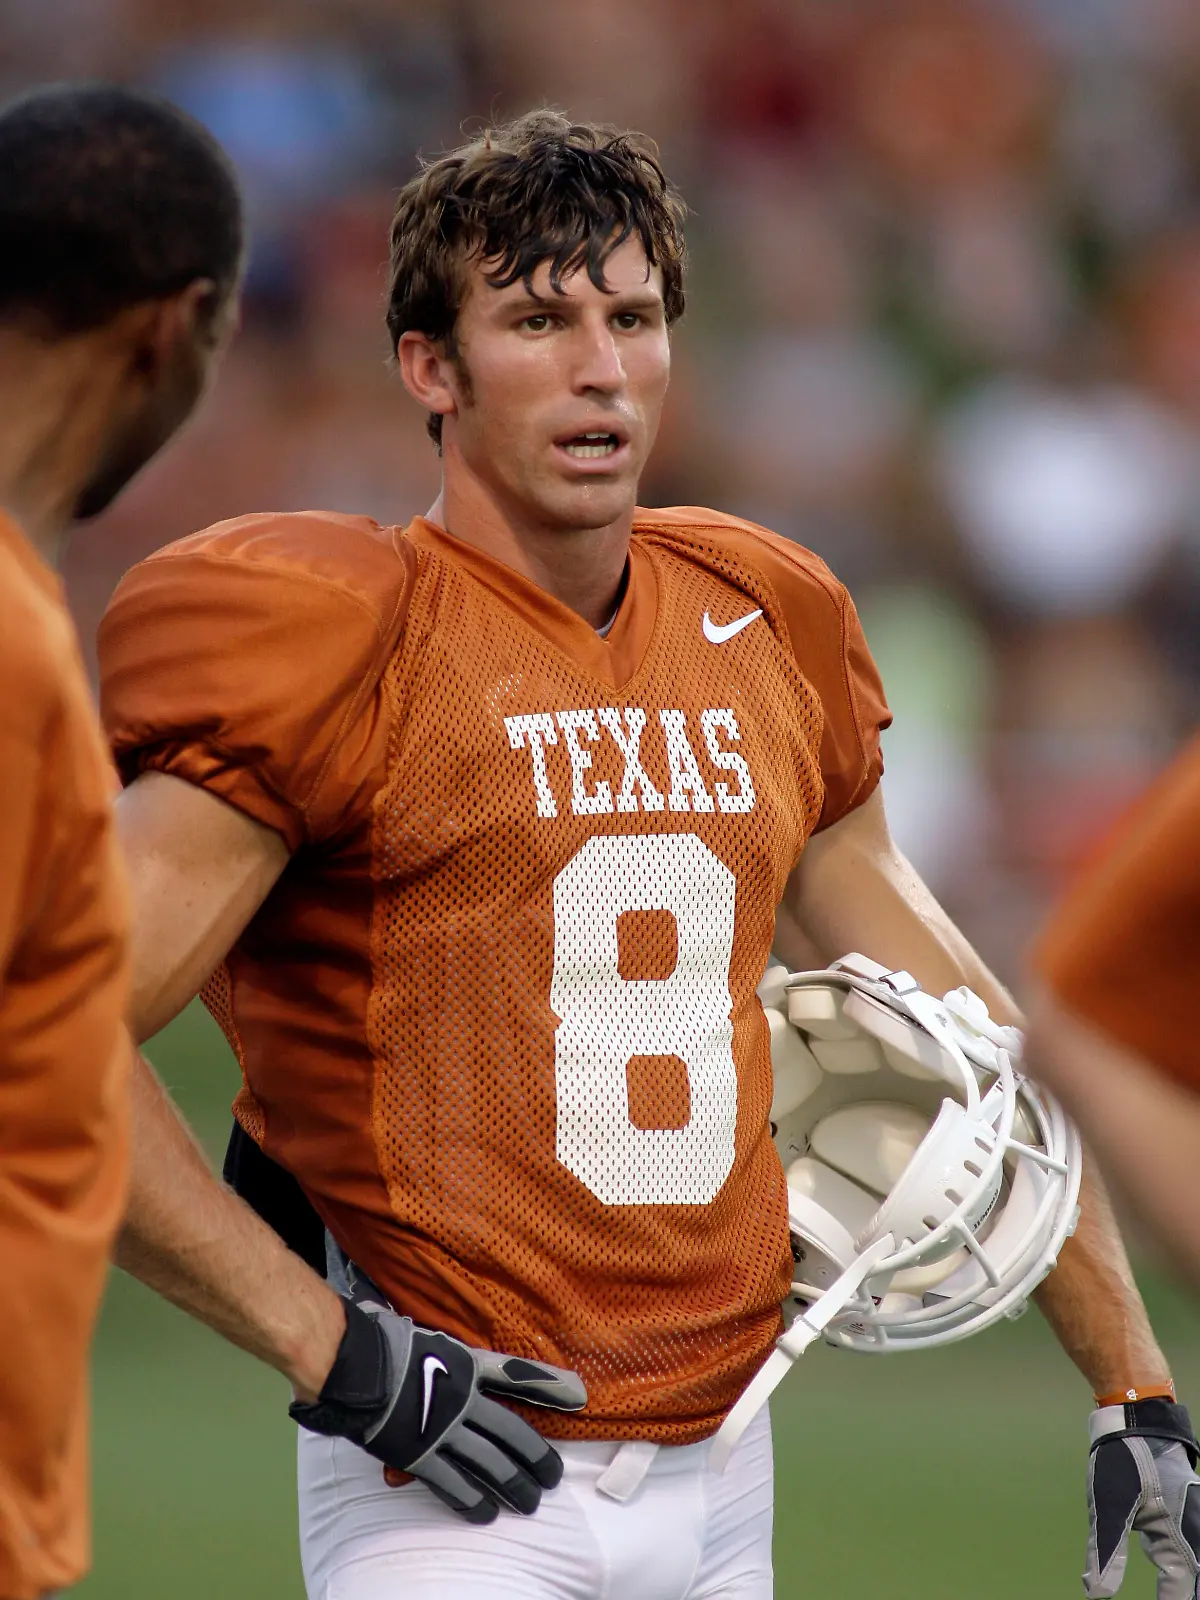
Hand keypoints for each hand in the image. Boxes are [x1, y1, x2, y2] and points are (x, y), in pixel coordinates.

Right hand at [289, 1272, 586, 1523]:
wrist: (352, 1364)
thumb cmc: (380, 1339)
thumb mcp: (423, 1334)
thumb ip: (441, 1346)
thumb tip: (445, 1341)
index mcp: (465, 1364)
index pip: (516, 1376)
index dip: (549, 1386)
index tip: (578, 1396)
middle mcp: (462, 1399)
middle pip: (511, 1432)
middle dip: (535, 1457)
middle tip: (553, 1477)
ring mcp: (443, 1430)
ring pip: (489, 1464)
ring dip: (512, 1486)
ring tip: (530, 1502)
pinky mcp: (420, 1456)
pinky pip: (452, 1484)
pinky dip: (471, 1500)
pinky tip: (486, 1513)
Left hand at [1085, 1398, 1199, 1597]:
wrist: (1136, 1418)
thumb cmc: (1122, 1458)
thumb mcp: (1107, 1504)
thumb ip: (1105, 1550)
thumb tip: (1096, 1594)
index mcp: (1182, 1534)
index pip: (1180, 1590)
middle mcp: (1198, 1532)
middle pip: (1196, 1580)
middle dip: (1182, 1595)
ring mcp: (1197, 1524)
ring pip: (1198, 1568)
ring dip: (1185, 1586)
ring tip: (1171, 1595)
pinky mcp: (1190, 1518)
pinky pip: (1194, 1555)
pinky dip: (1187, 1574)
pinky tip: (1175, 1582)